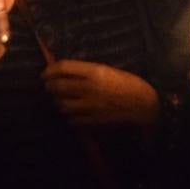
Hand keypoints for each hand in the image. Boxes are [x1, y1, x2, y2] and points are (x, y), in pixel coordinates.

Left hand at [42, 60, 159, 126]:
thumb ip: (87, 71)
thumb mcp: (108, 70)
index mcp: (95, 72)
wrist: (144, 105)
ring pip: (61, 104)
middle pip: (57, 87)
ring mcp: (89, 106)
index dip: (50, 70)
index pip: (63, 68)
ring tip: (59, 99)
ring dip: (57, 101)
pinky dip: (68, 115)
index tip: (45, 73)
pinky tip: (72, 112)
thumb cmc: (129, 83)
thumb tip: (66, 71)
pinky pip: (71, 119)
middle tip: (48, 86)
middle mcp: (89, 88)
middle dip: (48, 86)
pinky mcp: (92, 120)